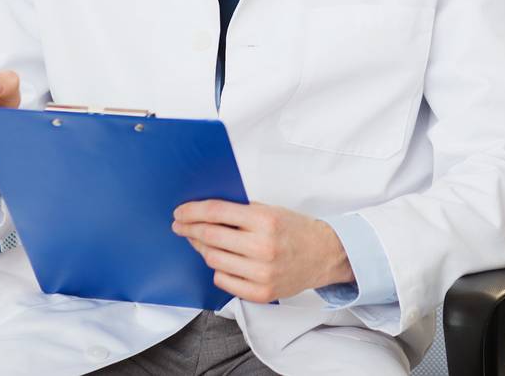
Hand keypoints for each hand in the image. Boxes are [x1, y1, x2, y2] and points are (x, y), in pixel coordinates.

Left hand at [173, 201, 352, 303]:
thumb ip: (241, 211)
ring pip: (213, 259)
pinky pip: (223, 280)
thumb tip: (204, 213)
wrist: (324, 254)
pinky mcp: (260, 292)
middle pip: (210, 236)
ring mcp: (261, 273)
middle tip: (181, 226)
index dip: (193, 211)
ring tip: (202, 241)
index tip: (180, 212)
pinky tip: (222, 260)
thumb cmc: (295, 230)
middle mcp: (262, 247)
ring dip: (202, 248)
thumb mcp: (272, 210)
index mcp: (265, 220)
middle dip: (189, 229)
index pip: (217, 213)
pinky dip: (218, 268)